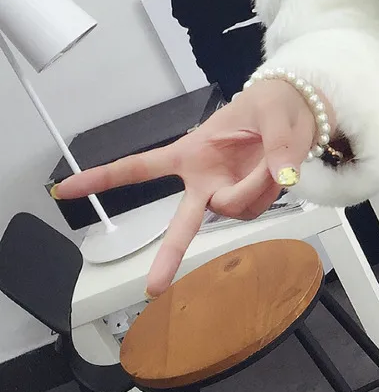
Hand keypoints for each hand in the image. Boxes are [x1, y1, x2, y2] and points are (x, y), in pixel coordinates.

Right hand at [53, 80, 319, 295]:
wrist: (300, 110)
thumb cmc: (272, 103)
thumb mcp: (272, 110)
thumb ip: (277, 143)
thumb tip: (281, 176)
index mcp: (191, 151)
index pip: (141, 167)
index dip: (102, 178)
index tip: (65, 190)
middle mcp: (204, 179)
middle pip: (180, 222)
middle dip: (168, 255)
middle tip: (153, 288)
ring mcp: (227, 193)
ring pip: (236, 208)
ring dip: (256, 186)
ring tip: (270, 158)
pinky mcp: (250, 200)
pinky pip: (258, 206)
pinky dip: (271, 189)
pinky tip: (277, 171)